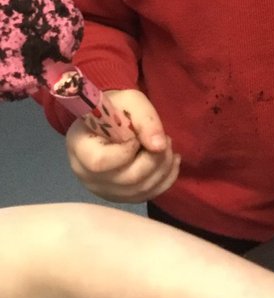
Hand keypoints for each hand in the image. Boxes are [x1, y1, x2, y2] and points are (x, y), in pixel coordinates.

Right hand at [65, 89, 179, 202]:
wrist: (109, 120)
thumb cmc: (116, 107)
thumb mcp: (130, 100)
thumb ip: (145, 119)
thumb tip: (159, 146)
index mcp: (80, 148)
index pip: (102, 162)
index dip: (128, 150)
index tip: (135, 135)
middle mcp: (87, 175)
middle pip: (128, 179)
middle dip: (155, 158)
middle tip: (164, 139)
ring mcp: (103, 190)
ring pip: (141, 190)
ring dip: (164, 167)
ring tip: (166, 145)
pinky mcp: (120, 197)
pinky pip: (148, 195)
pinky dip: (166, 178)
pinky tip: (170, 160)